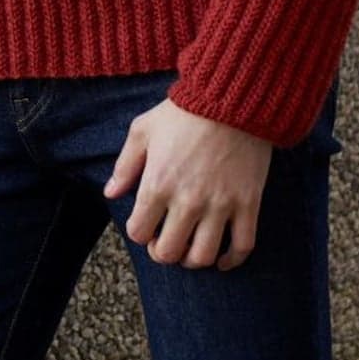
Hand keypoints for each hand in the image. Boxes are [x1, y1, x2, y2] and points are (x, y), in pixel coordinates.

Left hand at [102, 94, 272, 270]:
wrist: (231, 99)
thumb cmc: (183, 113)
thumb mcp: (143, 130)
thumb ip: (125, 165)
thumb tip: (110, 194)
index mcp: (157, 184)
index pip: (138, 233)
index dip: (139, 232)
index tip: (145, 224)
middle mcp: (187, 201)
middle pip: (168, 253)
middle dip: (162, 252)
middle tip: (166, 240)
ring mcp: (220, 205)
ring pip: (202, 257)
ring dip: (193, 259)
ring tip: (190, 247)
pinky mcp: (248, 203)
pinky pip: (242, 246)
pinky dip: (231, 261)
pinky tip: (221, 259)